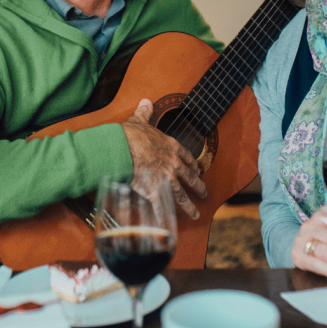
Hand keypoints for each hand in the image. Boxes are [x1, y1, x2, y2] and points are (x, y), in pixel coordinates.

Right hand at [121, 98, 206, 219]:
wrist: (122, 148)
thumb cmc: (130, 135)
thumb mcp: (140, 120)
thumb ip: (145, 112)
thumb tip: (145, 101)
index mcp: (170, 146)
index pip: (186, 156)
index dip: (192, 164)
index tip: (197, 170)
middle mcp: (172, 163)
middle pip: (189, 177)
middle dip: (198, 186)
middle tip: (204, 193)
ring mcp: (166, 179)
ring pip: (181, 195)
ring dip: (189, 206)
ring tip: (195, 214)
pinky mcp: (155, 191)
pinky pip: (162, 207)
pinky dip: (165, 217)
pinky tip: (170, 226)